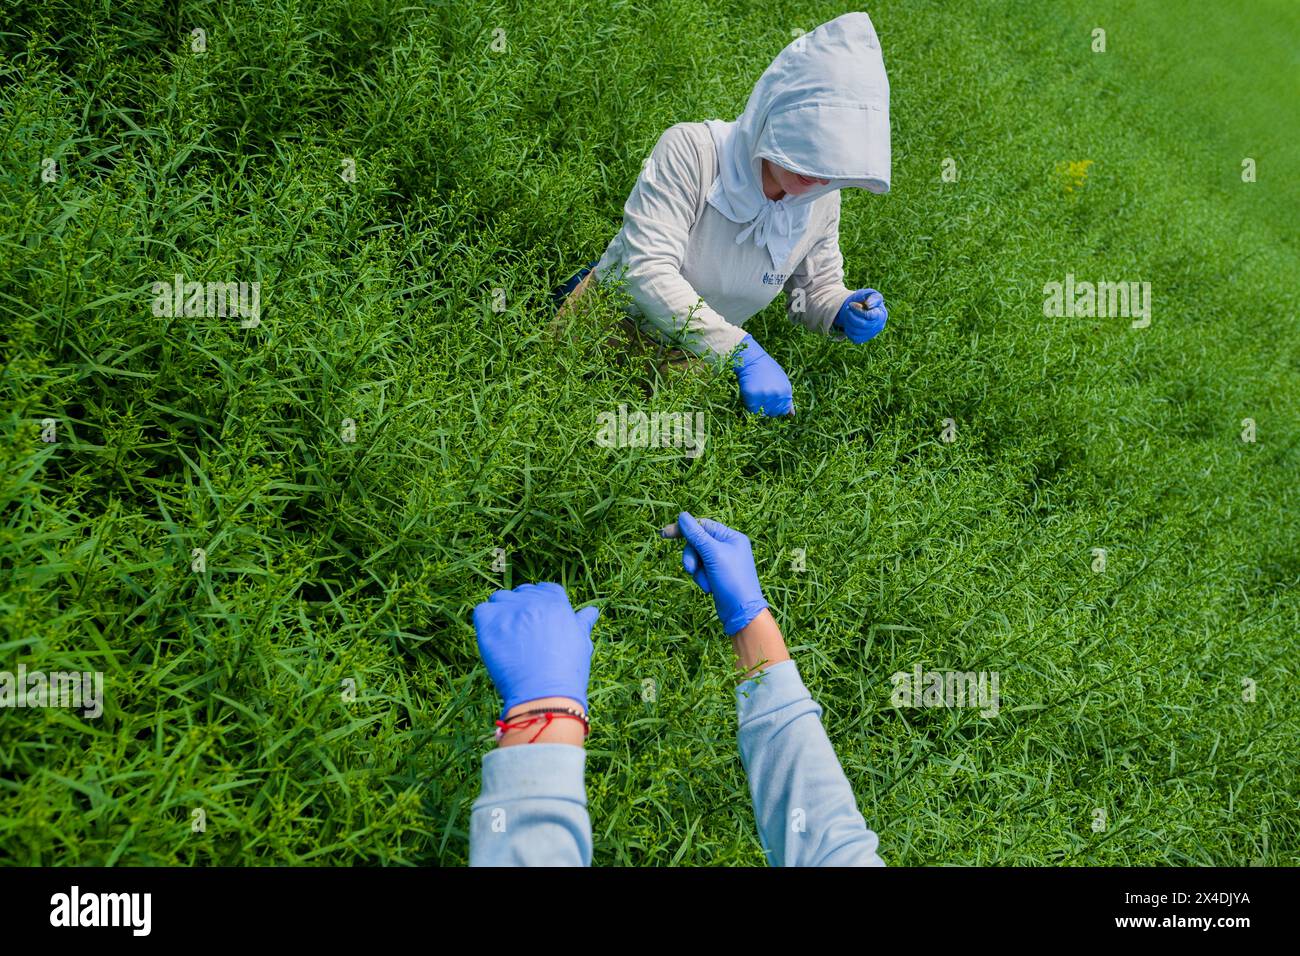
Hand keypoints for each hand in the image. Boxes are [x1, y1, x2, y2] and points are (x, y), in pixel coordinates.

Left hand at [472, 582, 598, 718]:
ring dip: (501, 613)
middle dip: (520, 609)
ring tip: (506, 638)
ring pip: (499, 599)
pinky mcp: (490, 623)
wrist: (545, 695)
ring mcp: (510, 610)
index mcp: (556, 602)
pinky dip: (485, 623)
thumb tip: (592, 611)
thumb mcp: (581, 642)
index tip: (538, 622)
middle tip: (522, 635)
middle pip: (520, 594)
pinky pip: (482, 611)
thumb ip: (582, 622)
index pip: (543, 589)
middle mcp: (533, 600)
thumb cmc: (567, 673)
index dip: (539, 604)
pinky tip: (494, 640)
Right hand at [664, 512, 768, 634]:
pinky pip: (701, 570)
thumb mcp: (712, 554)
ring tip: (706, 583)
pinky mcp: (717, 574)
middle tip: (691, 569)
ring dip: (697, 571)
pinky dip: (701, 579)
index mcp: (731, 537)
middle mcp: (728, 546)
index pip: (703, 525)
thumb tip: (682, 516)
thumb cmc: (731, 579)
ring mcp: (722, 561)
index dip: (684, 529)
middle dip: (692, 557)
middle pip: (697, 543)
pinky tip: (709, 588)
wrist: (741, 611)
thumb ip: (696, 535)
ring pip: (697, 558)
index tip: (665, 533)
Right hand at [733, 334, 794, 415]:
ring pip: (761, 413)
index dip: (776, 407)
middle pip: (772, 413)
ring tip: (757, 393)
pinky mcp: (752, 396)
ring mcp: (764, 396)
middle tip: (762, 394)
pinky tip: (751, 393)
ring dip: (758, 406)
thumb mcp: (782, 381)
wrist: (752, 359)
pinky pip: (751, 409)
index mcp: (786, 392)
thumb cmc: (768, 370)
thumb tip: (792, 415)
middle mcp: (777, 395)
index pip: (783, 411)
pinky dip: (749, 404)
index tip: (771, 399)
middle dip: (767, 407)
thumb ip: (787, 398)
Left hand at [833, 289, 886, 342]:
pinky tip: (849, 322)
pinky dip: (848, 329)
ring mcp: (871, 334)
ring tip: (848, 314)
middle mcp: (878, 326)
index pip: (869, 316)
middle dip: (851, 315)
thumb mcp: (870, 294)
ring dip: (848, 321)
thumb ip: (872, 297)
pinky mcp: (863, 339)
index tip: (851, 304)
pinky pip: (853, 337)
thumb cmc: (866, 299)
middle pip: (862, 324)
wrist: (859, 307)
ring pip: (856, 331)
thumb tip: (869, 305)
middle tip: (848, 308)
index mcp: (881, 314)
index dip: (858, 310)